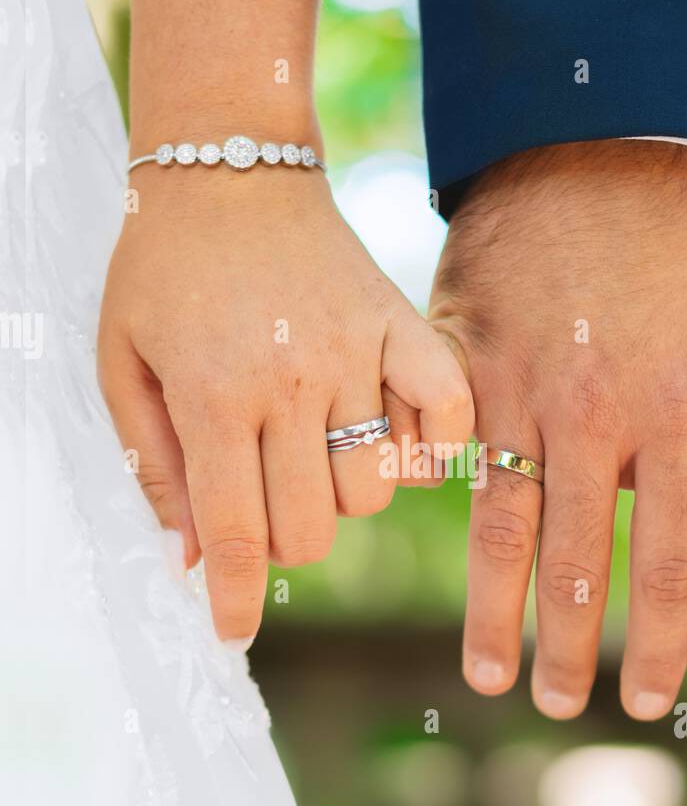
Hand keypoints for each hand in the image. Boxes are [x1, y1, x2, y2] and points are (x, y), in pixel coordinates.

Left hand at [98, 166, 472, 645]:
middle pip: (312, 529)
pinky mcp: (403, 327)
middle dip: (281, 540)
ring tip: (312, 453)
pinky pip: (446, 420)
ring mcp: (356, 355)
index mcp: (214, 394)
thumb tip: (190, 562)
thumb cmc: (163, 273)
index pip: (236, 533)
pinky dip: (427, 450)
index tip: (233, 633)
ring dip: (340, 497)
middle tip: (261, 500)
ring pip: (372, 492)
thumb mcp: (122, 365)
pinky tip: (389, 439)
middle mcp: (291, 383)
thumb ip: (154, 466)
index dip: (233, 600)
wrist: (228, 172)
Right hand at [429, 140, 686, 720]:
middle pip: (576, 562)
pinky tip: (432, 563)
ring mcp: (517, 394)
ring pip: (500, 528)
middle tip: (559, 707)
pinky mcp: (460, 366)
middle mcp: (592, 419)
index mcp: (673, 416)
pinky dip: (441, 517)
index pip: (669, 559)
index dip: (660, 640)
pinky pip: (444, 455)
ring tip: (487, 675)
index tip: (648, 698)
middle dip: (569, 647)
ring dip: (495, 612)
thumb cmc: (681, 248)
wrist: (591, 148)